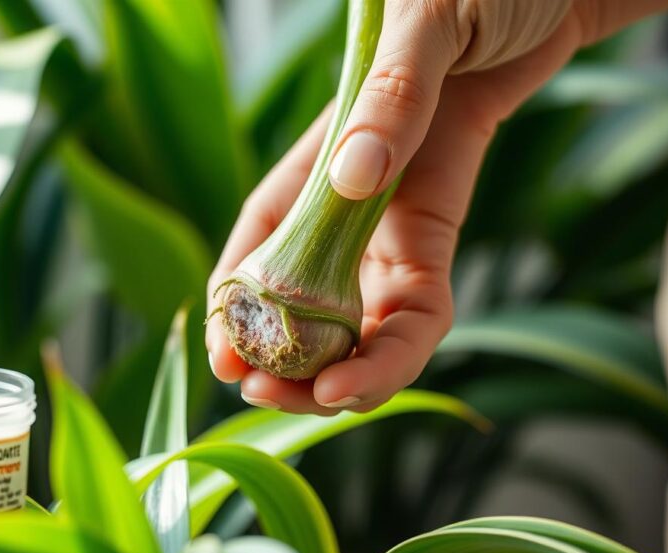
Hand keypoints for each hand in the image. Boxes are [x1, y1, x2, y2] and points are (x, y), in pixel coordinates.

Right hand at [207, 0, 667, 413]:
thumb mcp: (423, 25)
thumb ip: (390, 97)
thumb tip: (355, 178)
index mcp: (312, 161)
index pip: (256, 248)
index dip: (237, 310)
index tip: (227, 357)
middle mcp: (341, 207)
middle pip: (302, 303)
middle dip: (284, 356)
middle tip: (274, 397)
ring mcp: (389, 226)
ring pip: (360, 321)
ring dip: (344, 370)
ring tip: (333, 400)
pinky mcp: (440, 233)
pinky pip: (423, 305)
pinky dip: (403, 344)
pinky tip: (382, 371)